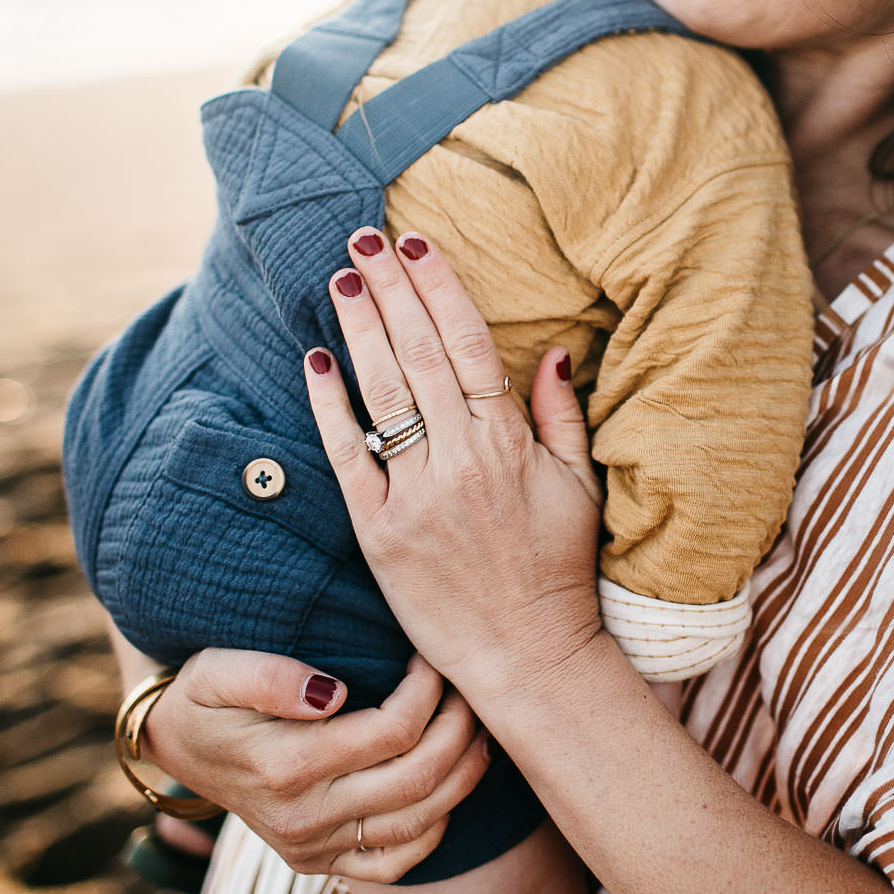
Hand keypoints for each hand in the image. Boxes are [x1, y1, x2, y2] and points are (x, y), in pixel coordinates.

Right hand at [138, 647, 488, 881]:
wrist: (177, 745)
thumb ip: (269, 676)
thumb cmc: (204, 696)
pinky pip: (395, 862)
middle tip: (464, 687)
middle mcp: (303, 817)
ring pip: (420, 823)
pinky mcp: (321, 861)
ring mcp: (314, 846)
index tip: (428, 655)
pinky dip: (434, 827)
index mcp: (283, 767)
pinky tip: (446, 784)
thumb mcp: (217, 670)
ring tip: (474, 727)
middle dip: (458, 726)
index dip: (427, 689)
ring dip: (463, 773)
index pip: (392, 731)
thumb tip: (332, 692)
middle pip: (417, 779)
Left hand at [302, 227, 606, 698]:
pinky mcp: (379, 532)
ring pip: (382, 394)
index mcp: (508, 443)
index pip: (468, 345)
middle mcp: (460, 461)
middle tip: (361, 239)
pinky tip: (315, 361)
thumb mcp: (577, 485)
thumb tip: (551, 350)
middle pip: (418, 354)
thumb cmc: (558, 567)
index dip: (439, 289)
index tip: (416, 245)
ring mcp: (416, 496)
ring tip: (339, 280)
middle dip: (388, 290)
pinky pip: (347, 456)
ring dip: (358, 330)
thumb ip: (561, 415)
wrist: (527, 655)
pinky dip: (329, 407)